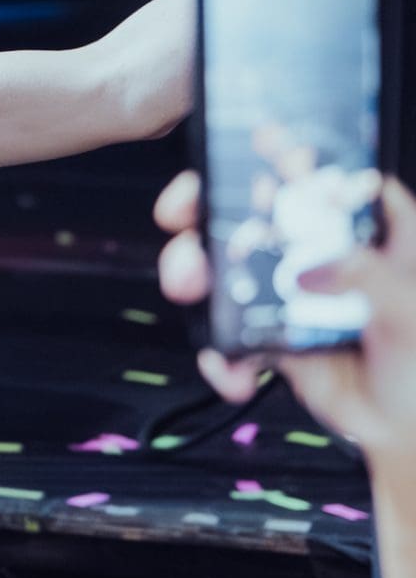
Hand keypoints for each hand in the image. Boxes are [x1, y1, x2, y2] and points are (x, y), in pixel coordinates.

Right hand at [154, 171, 415, 463]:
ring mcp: (291, 293)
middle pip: (260, 211)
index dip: (294, 156)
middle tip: (184, 213)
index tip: (259, 143)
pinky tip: (231, 368)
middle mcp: (324, 256)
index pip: (331, 180)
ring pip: (228, 265)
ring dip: (195, 273)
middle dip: (210, 207)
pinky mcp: (268, 333)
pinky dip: (217, 350)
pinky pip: (226, 329)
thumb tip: (309, 268)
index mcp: (369, 238)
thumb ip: (367, 279)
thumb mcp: (409, 314)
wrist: (403, 434)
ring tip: (190, 290)